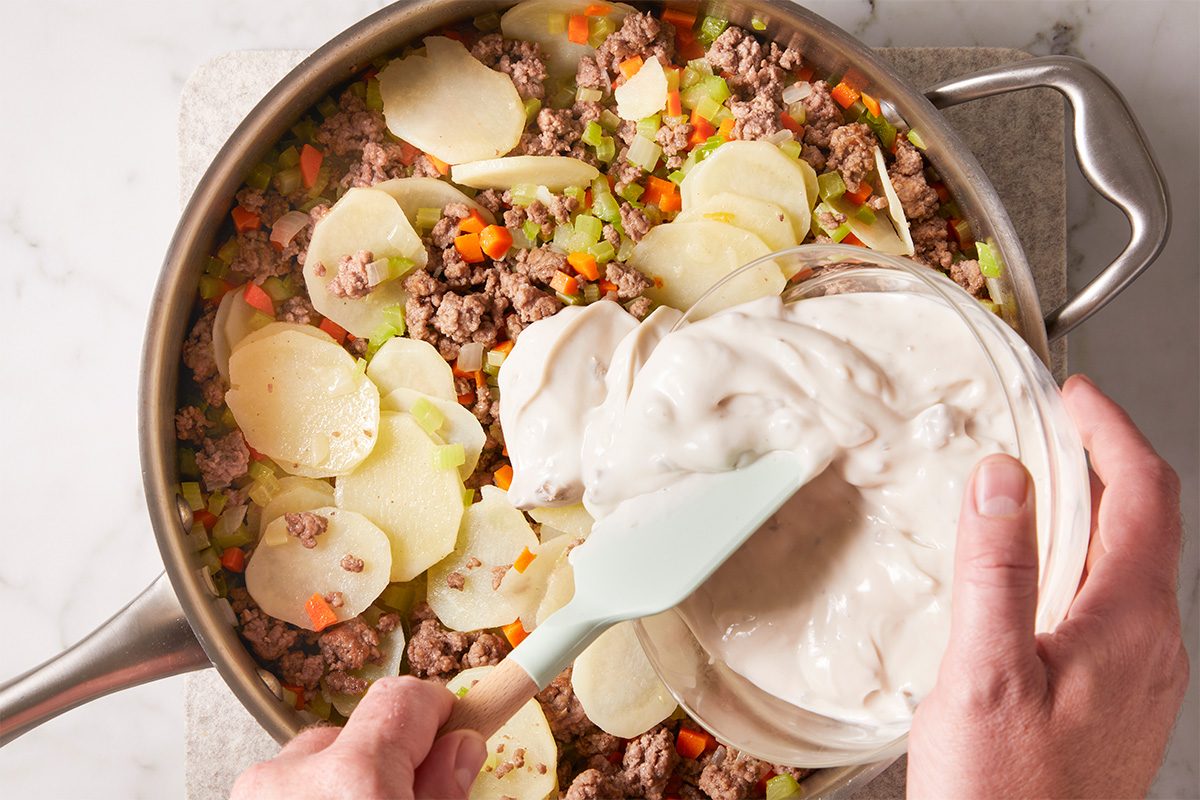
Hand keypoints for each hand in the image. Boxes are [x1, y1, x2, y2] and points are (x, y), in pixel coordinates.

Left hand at [231, 676, 486, 799]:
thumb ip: (443, 791)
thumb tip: (460, 747)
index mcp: (355, 780)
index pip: (404, 699)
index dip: (437, 710)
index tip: (457, 724)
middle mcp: (291, 777)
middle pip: (355, 734)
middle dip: (385, 761)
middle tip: (406, 795)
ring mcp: (256, 792)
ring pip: (311, 764)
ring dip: (339, 787)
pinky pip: (282, 789)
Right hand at [908, 375, 1187, 798]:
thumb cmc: (1005, 794)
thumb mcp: (986, 672)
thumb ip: (998, 568)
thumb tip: (1003, 478)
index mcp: (1130, 623)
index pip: (1144, 495)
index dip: (1111, 432)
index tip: (1072, 397)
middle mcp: (1151, 645)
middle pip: (1145, 523)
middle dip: (1102, 460)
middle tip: (1050, 427)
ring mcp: (1139, 675)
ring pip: (1129, 564)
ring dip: (1090, 509)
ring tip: (1036, 484)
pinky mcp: (1114, 698)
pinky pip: (1111, 603)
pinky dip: (1079, 558)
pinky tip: (1032, 572)